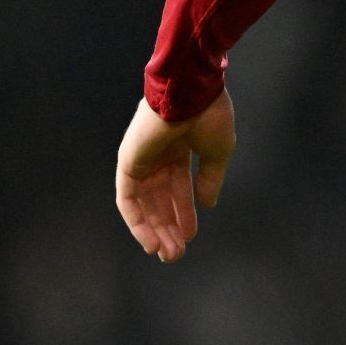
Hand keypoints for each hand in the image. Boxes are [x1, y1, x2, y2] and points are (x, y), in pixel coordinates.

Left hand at [115, 90, 235, 262]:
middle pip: (159, 200)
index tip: (192, 235)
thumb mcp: (217, 151)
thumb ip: (210, 178)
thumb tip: (208, 204)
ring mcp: (140, 160)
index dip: (185, 212)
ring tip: (168, 253)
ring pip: (144, 204)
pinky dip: (137, 222)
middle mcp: (156, 157)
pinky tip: (151, 241)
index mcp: (178, 149)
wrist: (190, 90)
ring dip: (154, 230)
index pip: (178, 187)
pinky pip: (128, 200)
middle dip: (168, 227)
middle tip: (177, 253)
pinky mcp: (128, 164)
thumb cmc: (208, 114)